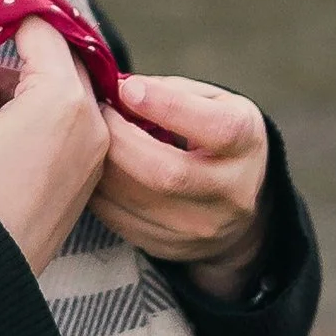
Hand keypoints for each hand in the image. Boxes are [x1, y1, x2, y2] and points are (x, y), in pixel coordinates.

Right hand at [0, 7, 107, 275]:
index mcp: (64, 98)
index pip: (38, 21)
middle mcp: (90, 122)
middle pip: (49, 53)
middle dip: (6, 29)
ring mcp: (90, 153)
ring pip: (49, 89)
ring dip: (5, 74)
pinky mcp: (80, 178)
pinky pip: (54, 122)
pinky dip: (19, 106)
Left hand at [89, 74, 269, 298]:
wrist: (235, 207)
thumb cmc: (217, 140)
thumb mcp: (214, 103)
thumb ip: (171, 92)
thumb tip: (119, 90)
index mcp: (245, 144)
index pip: (216, 129)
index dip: (167, 106)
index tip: (128, 88)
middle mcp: (230, 192)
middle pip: (166, 173)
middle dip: (120, 140)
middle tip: (97, 112)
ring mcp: (200, 227)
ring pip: (135, 200)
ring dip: (102, 164)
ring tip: (91, 137)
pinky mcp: (169, 246)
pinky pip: (119, 218)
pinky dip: (98, 190)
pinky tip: (94, 169)